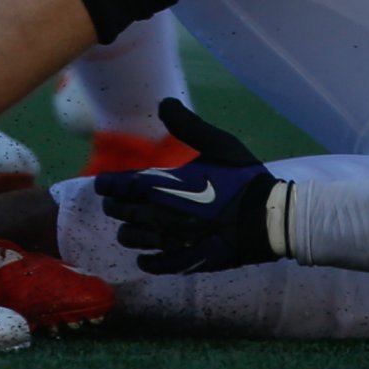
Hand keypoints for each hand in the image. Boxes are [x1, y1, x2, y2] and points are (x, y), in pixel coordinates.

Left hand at [94, 100, 283, 273]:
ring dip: (127, 232)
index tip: (101, 184)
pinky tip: (144, 260)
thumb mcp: (217, 143)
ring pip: (135, 239)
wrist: (267, 218)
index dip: (108, 185)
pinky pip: (158, 265)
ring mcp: (173, 241)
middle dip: (115, 206)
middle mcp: (161, 214)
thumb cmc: (241, 178)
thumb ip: (186, 124)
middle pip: (124, 212)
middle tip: (114, 203)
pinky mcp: (188, 260)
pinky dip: (147, 262)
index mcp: (165, 185)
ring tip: (127, 229)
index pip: (123, 186)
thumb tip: (162, 102)